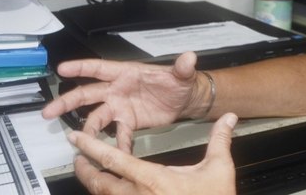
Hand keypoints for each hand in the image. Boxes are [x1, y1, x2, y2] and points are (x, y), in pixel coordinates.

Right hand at [42, 51, 203, 151]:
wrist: (186, 100)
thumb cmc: (179, 82)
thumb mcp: (181, 73)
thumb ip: (183, 67)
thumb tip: (189, 58)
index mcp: (127, 73)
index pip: (100, 68)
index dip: (81, 68)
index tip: (63, 69)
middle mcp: (119, 90)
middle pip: (88, 94)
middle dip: (68, 102)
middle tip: (49, 111)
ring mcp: (121, 107)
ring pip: (96, 117)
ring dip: (87, 129)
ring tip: (79, 140)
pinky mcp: (128, 122)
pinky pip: (118, 135)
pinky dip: (115, 145)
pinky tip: (112, 154)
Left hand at [68, 113, 237, 194]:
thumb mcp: (218, 169)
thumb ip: (219, 140)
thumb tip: (229, 118)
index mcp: (153, 180)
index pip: (114, 159)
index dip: (91, 147)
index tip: (76, 138)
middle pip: (99, 184)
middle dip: (84, 170)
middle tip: (78, 158)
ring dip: (93, 186)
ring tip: (91, 175)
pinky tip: (112, 193)